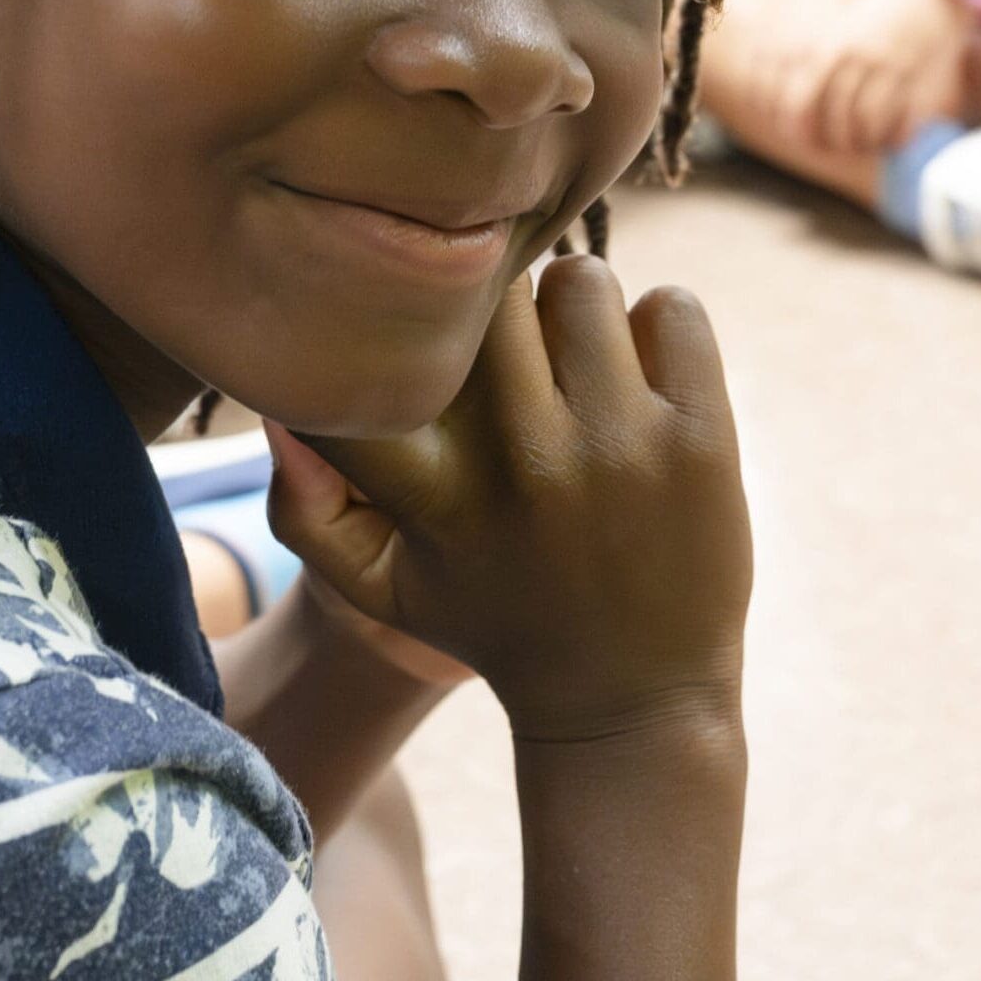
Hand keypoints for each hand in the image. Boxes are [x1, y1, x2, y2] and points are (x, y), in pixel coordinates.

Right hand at [266, 257, 749, 744]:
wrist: (637, 700)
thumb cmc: (497, 620)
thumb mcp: (384, 587)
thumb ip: (306, 508)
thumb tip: (277, 409)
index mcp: (442, 496)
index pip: (384, 362)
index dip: (389, 323)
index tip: (409, 331)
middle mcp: (529, 461)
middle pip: (493, 293)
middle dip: (497, 303)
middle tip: (512, 345)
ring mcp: (624, 444)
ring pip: (582, 280)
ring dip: (578, 308)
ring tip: (579, 363)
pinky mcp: (703, 436)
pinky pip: (674, 306)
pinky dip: (661, 323)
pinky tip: (645, 376)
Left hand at [788, 0, 973, 156]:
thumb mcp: (855, 23)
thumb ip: (838, 57)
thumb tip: (825, 99)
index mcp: (835, 45)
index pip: (802, 101)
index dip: (801, 129)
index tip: (809, 141)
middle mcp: (861, 59)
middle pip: (836, 119)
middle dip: (837, 142)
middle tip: (846, 148)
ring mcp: (895, 70)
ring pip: (868, 125)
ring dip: (868, 144)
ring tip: (872, 146)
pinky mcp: (926, 79)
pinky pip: (905, 124)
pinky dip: (898, 139)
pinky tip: (898, 138)